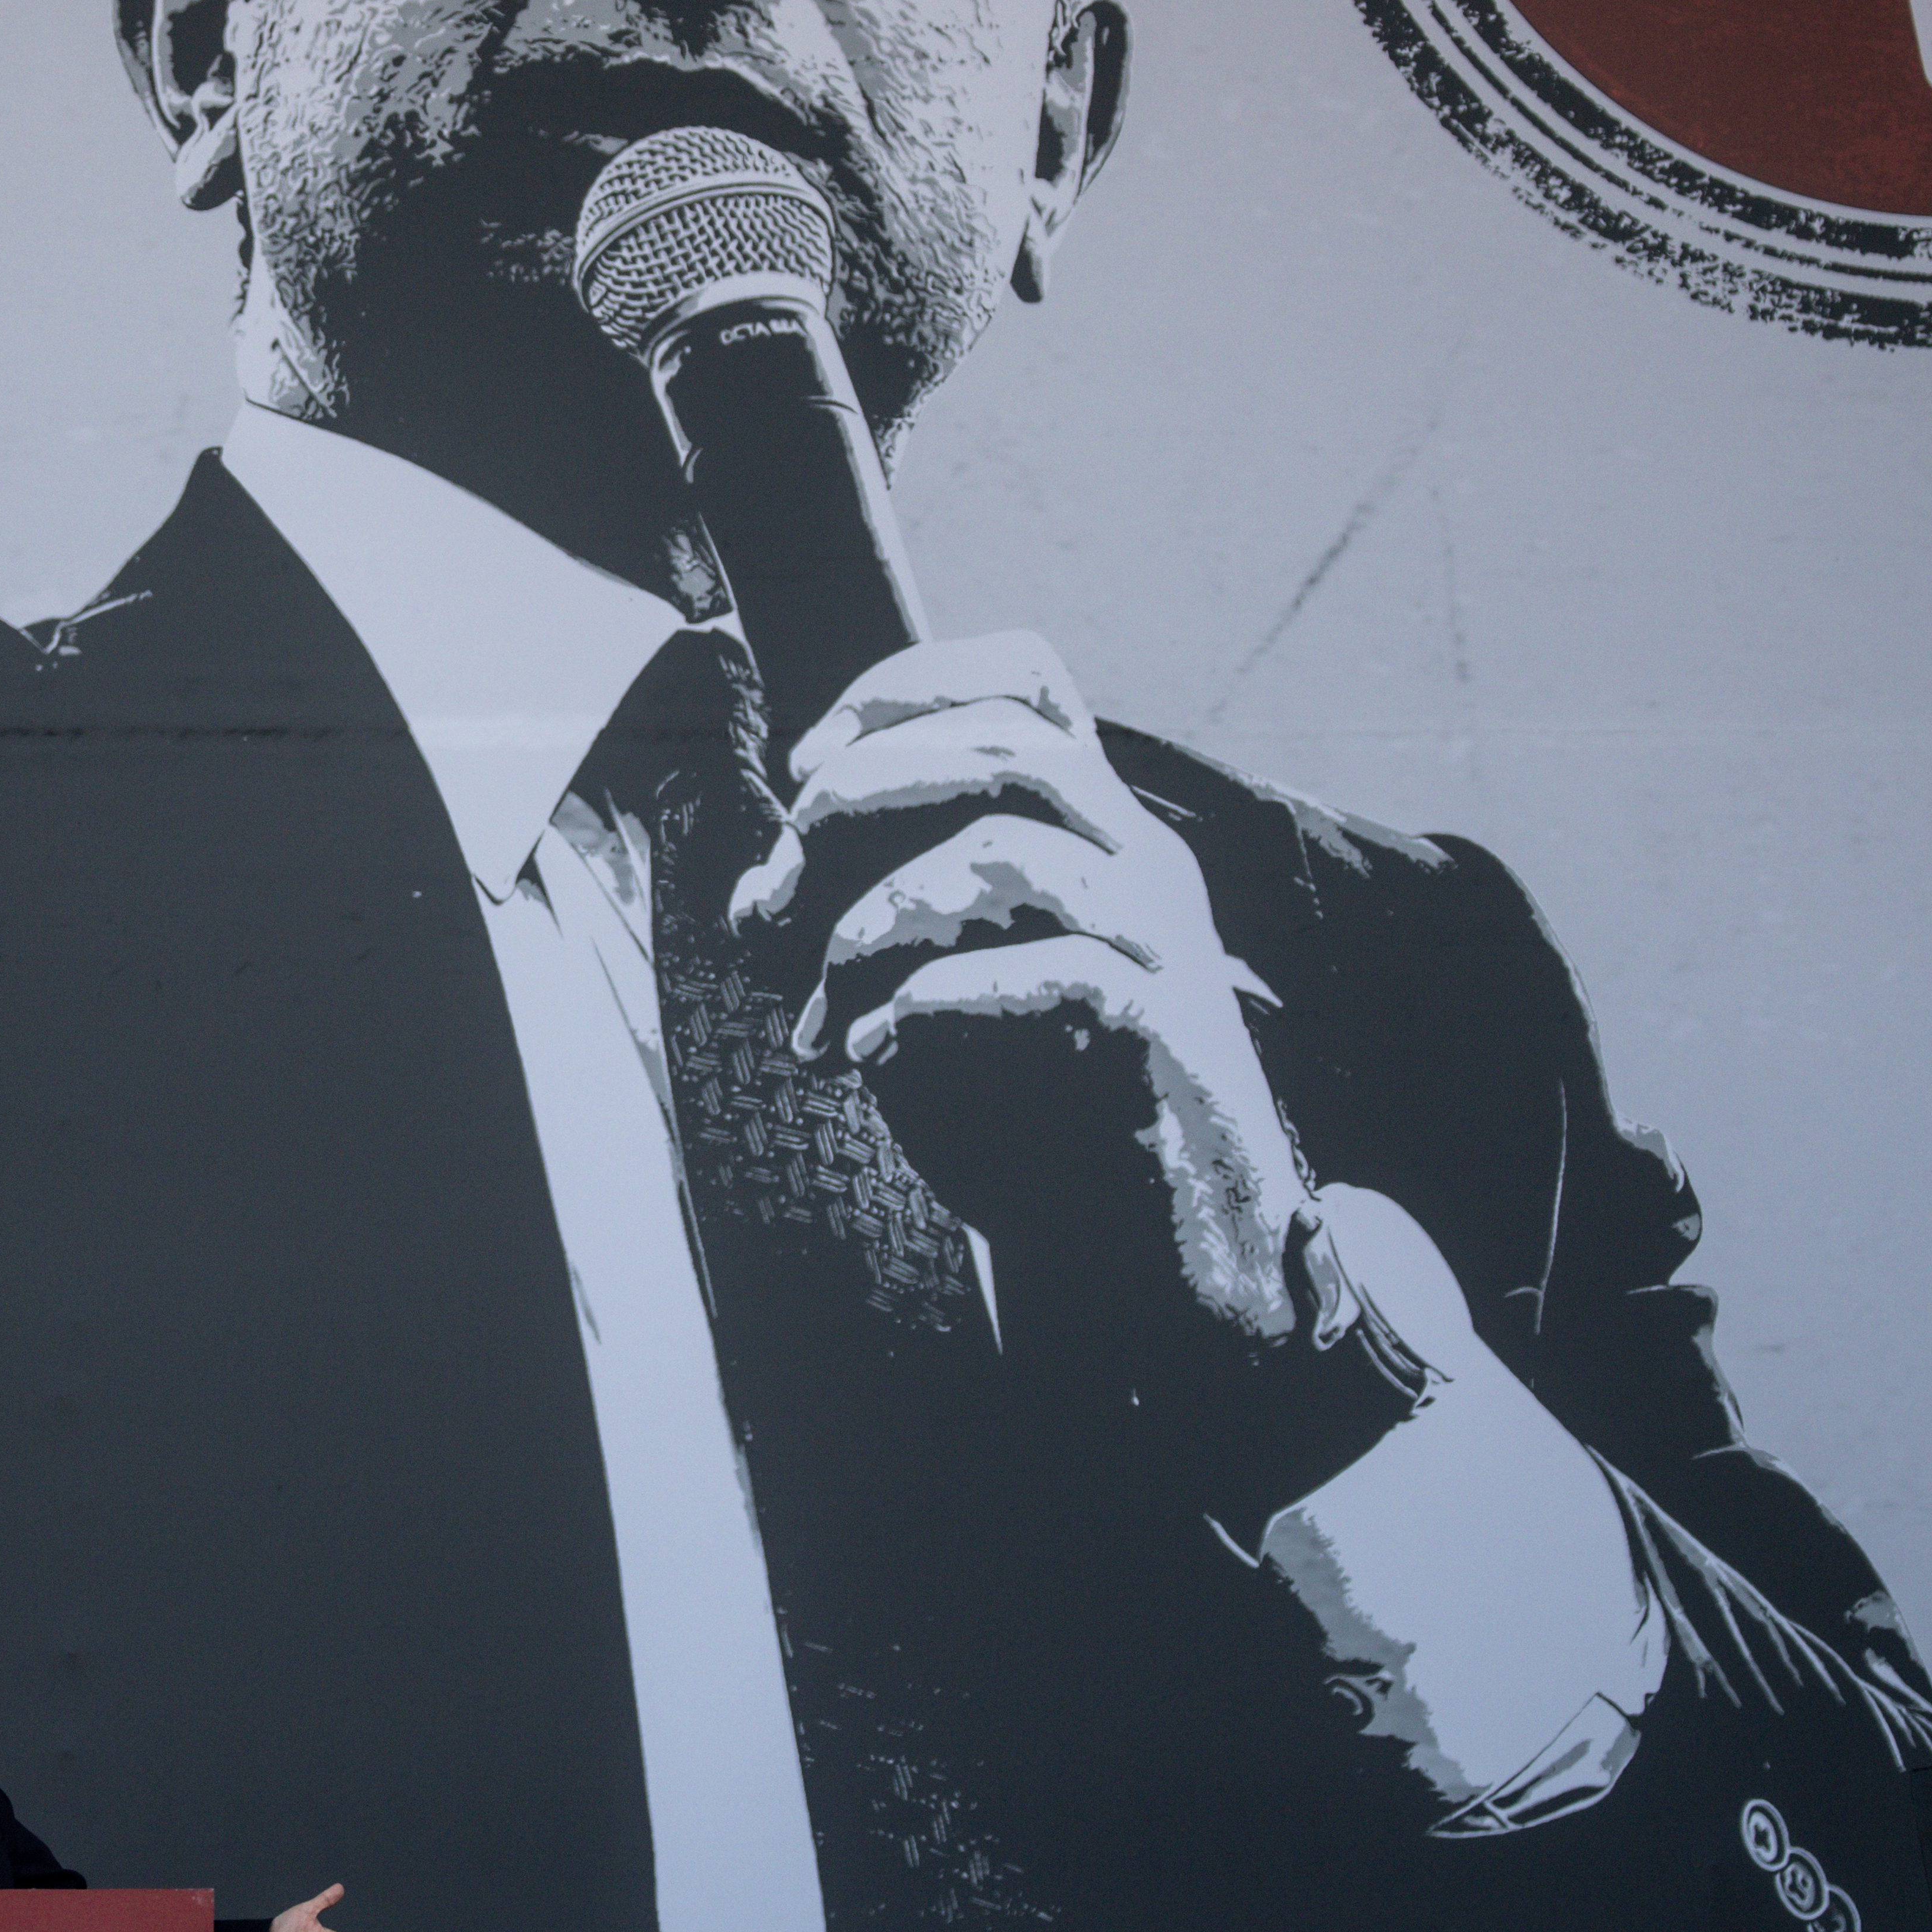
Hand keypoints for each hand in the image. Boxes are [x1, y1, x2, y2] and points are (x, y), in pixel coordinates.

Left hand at [741, 630, 1314, 1385]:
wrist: (1170, 1252)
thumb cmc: (1049, 1116)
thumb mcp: (954, 991)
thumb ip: (879, 925)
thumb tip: (761, 891)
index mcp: (1100, 828)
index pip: (1030, 679)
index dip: (912, 684)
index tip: (810, 755)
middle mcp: (1143, 860)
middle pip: (1010, 743)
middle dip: (870, 782)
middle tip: (789, 868)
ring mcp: (1165, 939)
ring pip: (1013, 851)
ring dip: (882, 911)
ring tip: (822, 992)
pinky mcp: (1170, 1027)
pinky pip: (1054, 969)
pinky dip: (937, 998)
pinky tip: (871, 1050)